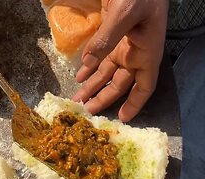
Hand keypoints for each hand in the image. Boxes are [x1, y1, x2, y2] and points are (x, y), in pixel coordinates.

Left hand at [72, 0, 167, 121]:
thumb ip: (106, 40)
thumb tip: (87, 65)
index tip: (122, 118)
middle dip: (103, 98)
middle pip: (120, 84)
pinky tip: (79, 76)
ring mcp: (122, 45)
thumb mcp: (124, 15)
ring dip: (92, 86)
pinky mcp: (111, 37)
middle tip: (87, 111)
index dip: (135, 104)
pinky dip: (89, 68)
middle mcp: (135, 53)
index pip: (144, 86)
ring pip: (107, 73)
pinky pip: (99, 58)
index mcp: (146, 53)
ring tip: (78, 99)